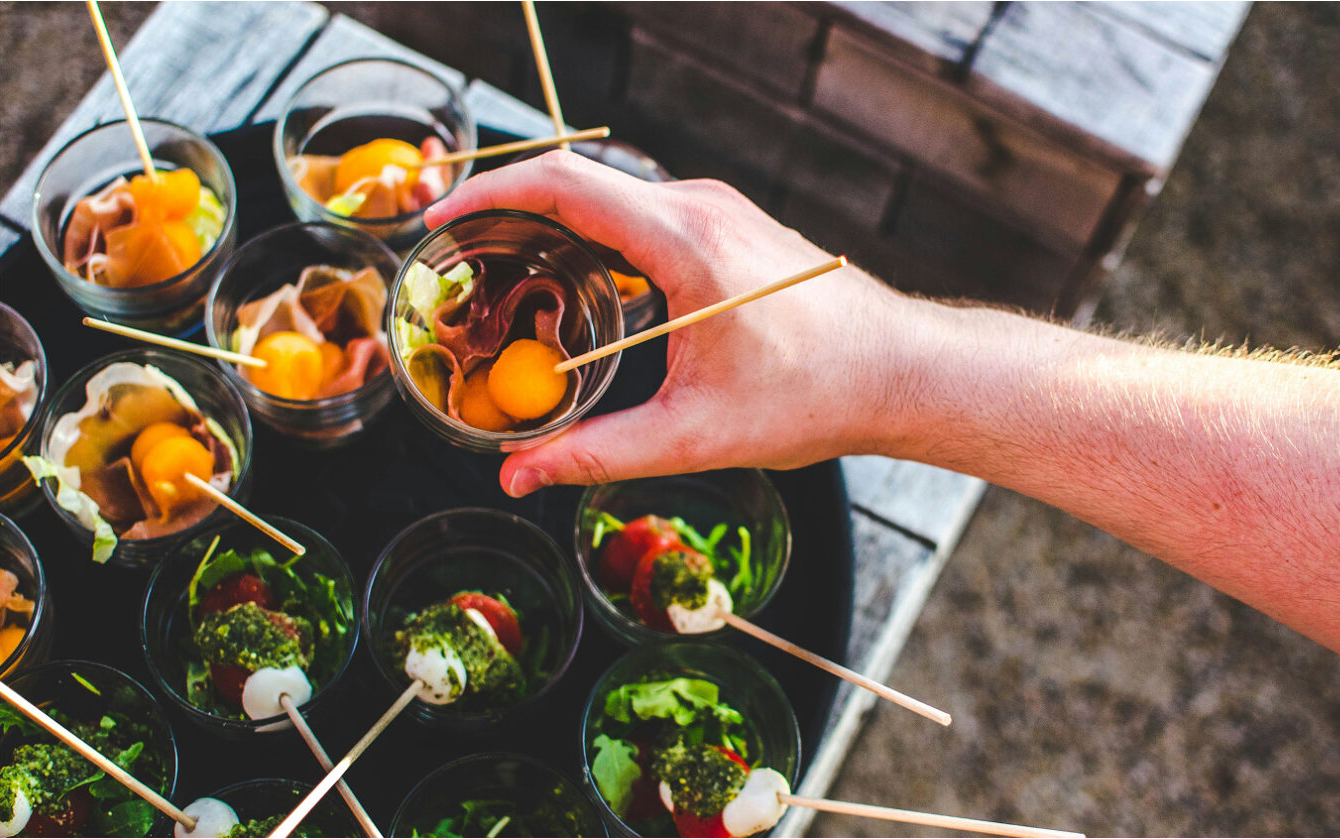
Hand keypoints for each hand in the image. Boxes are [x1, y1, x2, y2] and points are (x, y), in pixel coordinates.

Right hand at [425, 151, 919, 495]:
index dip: (489, 195)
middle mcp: (699, 206)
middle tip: (458, 266)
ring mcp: (717, 209)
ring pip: (608, 198)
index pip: (564, 185)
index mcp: (685, 241)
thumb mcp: (695, 435)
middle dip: (506, 216)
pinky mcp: (728, 224)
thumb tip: (518, 475)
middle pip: (576, 184)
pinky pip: (640, 213)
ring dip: (550, 229)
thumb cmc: (815, 395)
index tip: (440, 221)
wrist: (899, 371)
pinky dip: (592, 237)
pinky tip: (576, 287)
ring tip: (503, 279)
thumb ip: (597, 453)